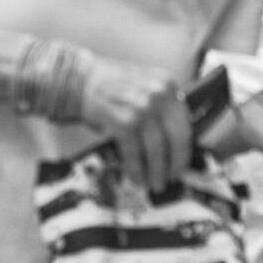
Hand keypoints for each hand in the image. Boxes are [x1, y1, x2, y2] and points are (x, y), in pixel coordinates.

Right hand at [75, 56, 194, 193]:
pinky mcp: (124, 122)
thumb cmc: (109, 85)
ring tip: (153, 183)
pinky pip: (135, 154)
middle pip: (176, 139)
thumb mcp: (143, 86)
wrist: (77, 78)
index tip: (181, 164)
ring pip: (156, 150)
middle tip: (170, 178)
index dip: (184, 150)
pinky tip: (136, 177)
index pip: (185, 125)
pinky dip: (136, 169)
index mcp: (166, 85)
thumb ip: (160, 107)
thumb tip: (173, 144)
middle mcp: (158, 95)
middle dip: (174, 165)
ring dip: (155, 172)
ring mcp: (141, 108)